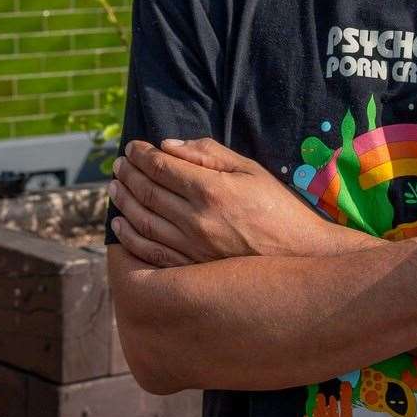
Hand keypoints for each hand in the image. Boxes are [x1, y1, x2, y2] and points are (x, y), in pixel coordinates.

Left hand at [109, 137, 370, 266]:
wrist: (302, 259)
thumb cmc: (278, 209)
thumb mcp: (251, 170)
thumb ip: (209, 154)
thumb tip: (170, 145)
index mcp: (211, 190)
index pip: (162, 167)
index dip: (141, 155)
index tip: (132, 147)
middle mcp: (196, 220)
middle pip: (147, 192)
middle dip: (128, 174)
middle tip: (118, 164)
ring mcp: (191, 249)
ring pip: (142, 222)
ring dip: (123, 202)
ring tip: (115, 187)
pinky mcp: (191, 271)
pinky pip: (149, 253)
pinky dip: (129, 238)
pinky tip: (121, 226)